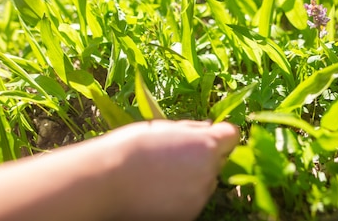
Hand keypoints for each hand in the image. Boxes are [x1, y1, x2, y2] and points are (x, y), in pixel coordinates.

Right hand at [103, 120, 239, 220]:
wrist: (106, 183)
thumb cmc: (132, 148)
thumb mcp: (163, 127)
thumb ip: (192, 129)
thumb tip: (209, 127)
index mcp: (205, 145)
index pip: (231, 135)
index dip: (221, 133)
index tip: (208, 134)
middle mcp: (209, 172)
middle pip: (217, 161)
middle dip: (203, 157)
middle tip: (173, 154)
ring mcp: (199, 197)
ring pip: (205, 182)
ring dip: (192, 177)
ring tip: (160, 174)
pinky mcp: (188, 215)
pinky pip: (192, 200)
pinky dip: (181, 196)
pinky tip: (158, 190)